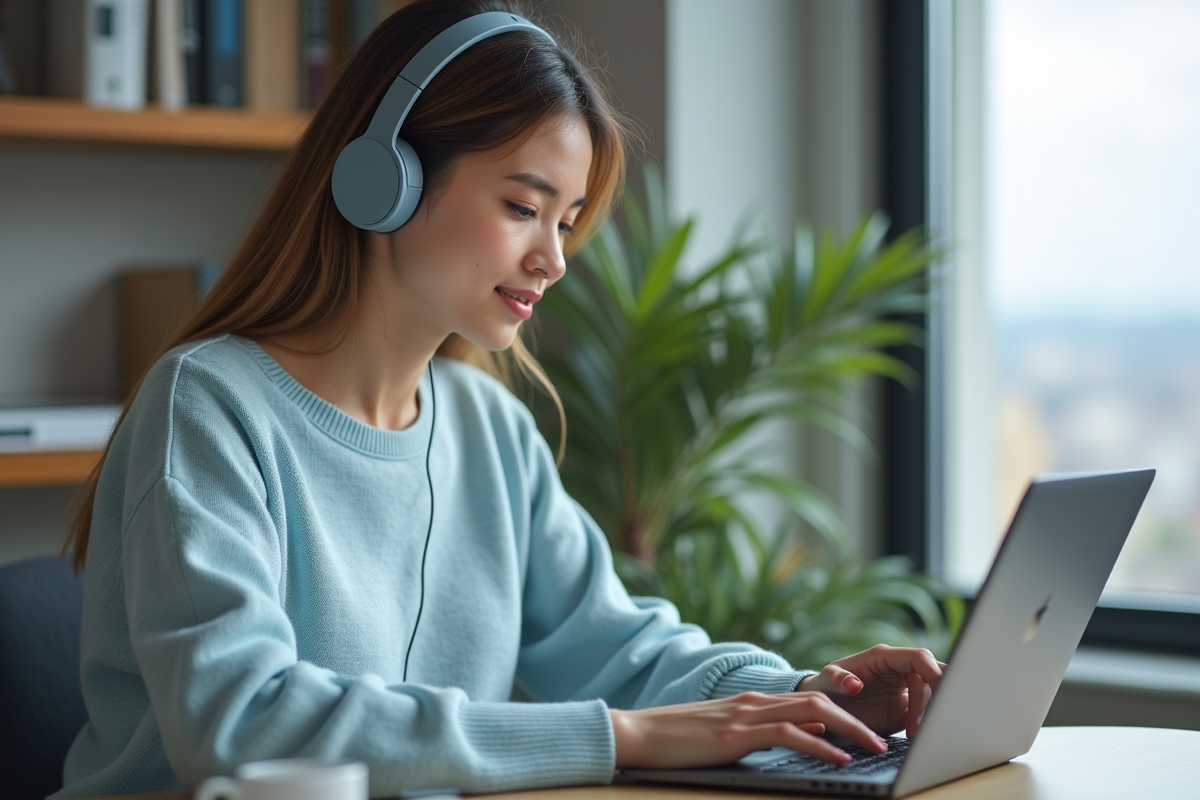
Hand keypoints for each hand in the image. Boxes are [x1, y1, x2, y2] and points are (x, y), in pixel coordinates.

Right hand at [609, 691, 888, 769]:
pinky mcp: (737, 734)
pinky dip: (818, 744)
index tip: (868, 727)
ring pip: (811, 711)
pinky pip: (788, 734)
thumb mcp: (724, 735)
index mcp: (753, 701)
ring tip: (874, 747)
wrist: (638, 733)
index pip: (808, 699)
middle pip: (819, 700)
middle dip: (857, 717)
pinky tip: (838, 758)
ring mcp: (746, 715)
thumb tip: (797, 740)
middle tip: (885, 737)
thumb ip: (758, 733)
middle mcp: (754, 701)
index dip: (843, 709)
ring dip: (849, 729)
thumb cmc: (676, 740)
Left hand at [797, 644, 945, 737]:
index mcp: (884, 657)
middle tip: (938, 715)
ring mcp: (907, 689)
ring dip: (931, 713)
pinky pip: (927, 713)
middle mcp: (900, 670)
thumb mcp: (827, 680)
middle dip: (943, 692)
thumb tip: (854, 683)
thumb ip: (838, 679)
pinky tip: (918, 736)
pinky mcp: (908, 709)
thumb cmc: (828, 686)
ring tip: (915, 733)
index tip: (939, 692)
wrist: (826, 705)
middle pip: (936, 673)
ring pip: (934, 695)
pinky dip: (928, 723)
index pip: (919, 658)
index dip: (933, 672)